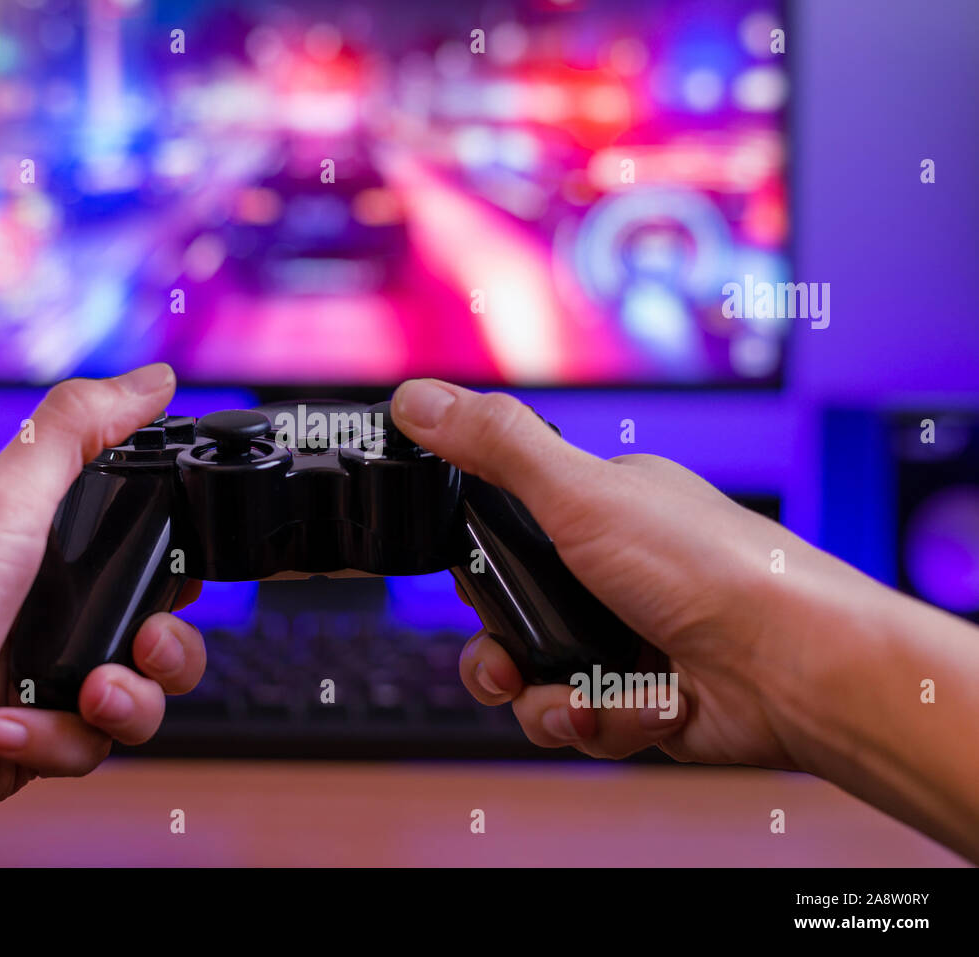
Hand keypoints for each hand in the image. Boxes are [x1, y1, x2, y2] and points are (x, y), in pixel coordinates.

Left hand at [0, 363, 206, 814]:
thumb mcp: (11, 492)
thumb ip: (82, 427)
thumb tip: (154, 378)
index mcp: (67, 559)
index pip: (163, 568)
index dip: (184, 578)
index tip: (177, 580)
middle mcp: (67, 621)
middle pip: (171, 645)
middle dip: (171, 652)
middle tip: (141, 643)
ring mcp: (56, 684)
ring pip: (144, 706)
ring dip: (125, 704)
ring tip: (85, 696)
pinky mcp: (41, 740)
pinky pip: (90, 752)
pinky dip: (53, 740)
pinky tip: (7, 723)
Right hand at [390, 378, 884, 767]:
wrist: (796, 673)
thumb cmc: (711, 570)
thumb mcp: (581, 493)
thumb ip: (494, 447)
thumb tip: (417, 398)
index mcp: (603, 507)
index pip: (507, 531)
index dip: (478, 568)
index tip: (474, 588)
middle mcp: (613, 572)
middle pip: (511, 616)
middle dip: (500, 653)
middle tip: (509, 664)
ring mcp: (627, 638)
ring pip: (536, 679)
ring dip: (549, 698)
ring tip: (582, 698)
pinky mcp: (640, 698)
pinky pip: (582, 719)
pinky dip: (604, 720)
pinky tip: (639, 705)